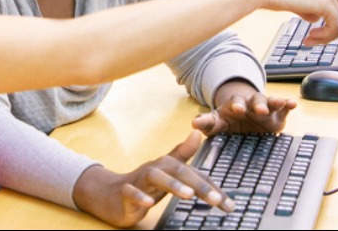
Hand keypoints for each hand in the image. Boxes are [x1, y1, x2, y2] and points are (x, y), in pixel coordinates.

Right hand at [72, 131, 231, 227]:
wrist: (108, 194)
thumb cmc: (143, 184)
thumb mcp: (165, 171)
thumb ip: (182, 153)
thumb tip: (197, 133)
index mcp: (167, 166)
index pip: (194, 174)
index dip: (213, 187)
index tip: (229, 203)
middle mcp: (155, 169)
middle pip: (178, 171)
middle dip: (199, 184)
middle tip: (217, 200)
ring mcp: (138, 180)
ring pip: (155, 177)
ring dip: (173, 185)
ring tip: (189, 195)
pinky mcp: (123, 193)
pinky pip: (130, 193)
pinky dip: (139, 197)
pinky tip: (148, 204)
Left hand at [193, 80, 295, 134]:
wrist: (245, 123)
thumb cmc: (228, 123)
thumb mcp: (217, 123)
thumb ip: (207, 123)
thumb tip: (194, 123)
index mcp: (234, 106)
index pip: (234, 104)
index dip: (235, 106)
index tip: (236, 110)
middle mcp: (250, 105)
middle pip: (253, 101)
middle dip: (256, 104)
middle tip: (259, 110)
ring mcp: (264, 108)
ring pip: (269, 102)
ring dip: (273, 102)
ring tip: (279, 102)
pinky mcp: (277, 115)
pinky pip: (283, 108)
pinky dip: (288, 104)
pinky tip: (292, 104)